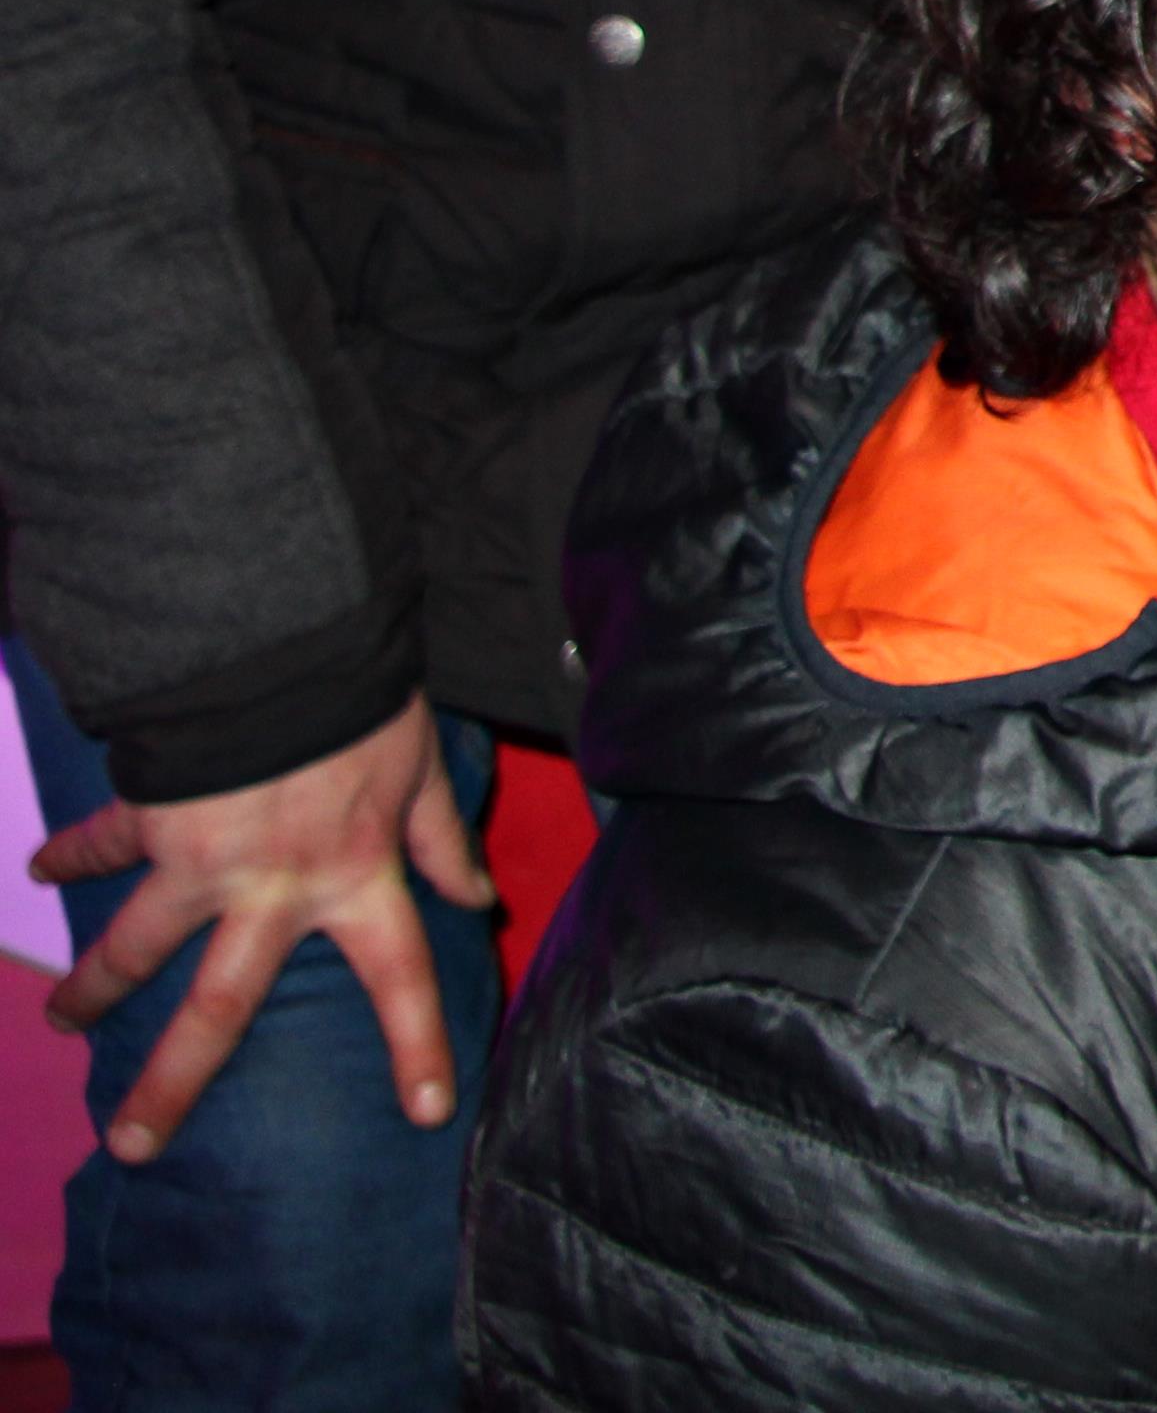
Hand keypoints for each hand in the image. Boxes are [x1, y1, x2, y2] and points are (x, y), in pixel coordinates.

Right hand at [35, 695, 489, 1161]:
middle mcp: (272, 888)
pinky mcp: (151, 818)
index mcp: (354, 877)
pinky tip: (41, 870)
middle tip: (133, 1149)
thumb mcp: (422, 767)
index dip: (419, 1044)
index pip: (401, 976)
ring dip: (94, 986)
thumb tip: (477, 897)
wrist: (285, 643)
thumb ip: (443, 837)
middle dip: (172, 1083)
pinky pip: (104, 841)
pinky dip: (72, 853)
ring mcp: (201, 861)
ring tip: (63, 1025)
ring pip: (136, 947)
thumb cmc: (364, 700)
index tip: (428, 1114)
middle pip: (219, 1007)